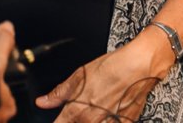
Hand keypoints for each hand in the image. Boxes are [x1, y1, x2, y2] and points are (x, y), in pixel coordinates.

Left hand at [37, 29, 171, 121]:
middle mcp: (92, 122)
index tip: (58, 119)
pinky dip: (108, 120)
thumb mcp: (80, 76)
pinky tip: (109, 112)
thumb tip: (42, 102)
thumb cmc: (112, 67)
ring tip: (98, 108)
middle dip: (75, 120)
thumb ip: (59, 93)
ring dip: (91, 120)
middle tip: (85, 107)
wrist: (139, 66)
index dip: (57, 122)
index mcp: (77, 111)